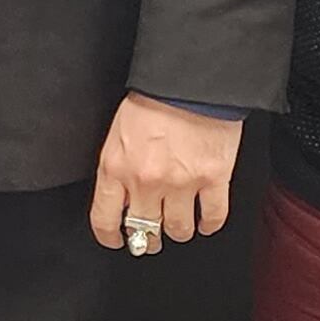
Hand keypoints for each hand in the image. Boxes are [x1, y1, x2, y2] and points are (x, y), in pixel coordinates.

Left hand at [90, 93, 243, 255]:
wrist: (190, 80)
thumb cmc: (154, 99)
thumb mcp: (118, 133)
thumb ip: (118, 167)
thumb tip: (122, 196)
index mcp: (116, 168)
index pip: (105, 219)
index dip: (111, 237)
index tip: (117, 240)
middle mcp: (146, 182)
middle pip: (144, 231)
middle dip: (146, 239)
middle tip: (151, 239)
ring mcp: (181, 183)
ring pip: (178, 230)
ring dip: (178, 231)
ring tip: (180, 225)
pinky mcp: (213, 179)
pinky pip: (213, 217)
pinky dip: (209, 224)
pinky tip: (206, 222)